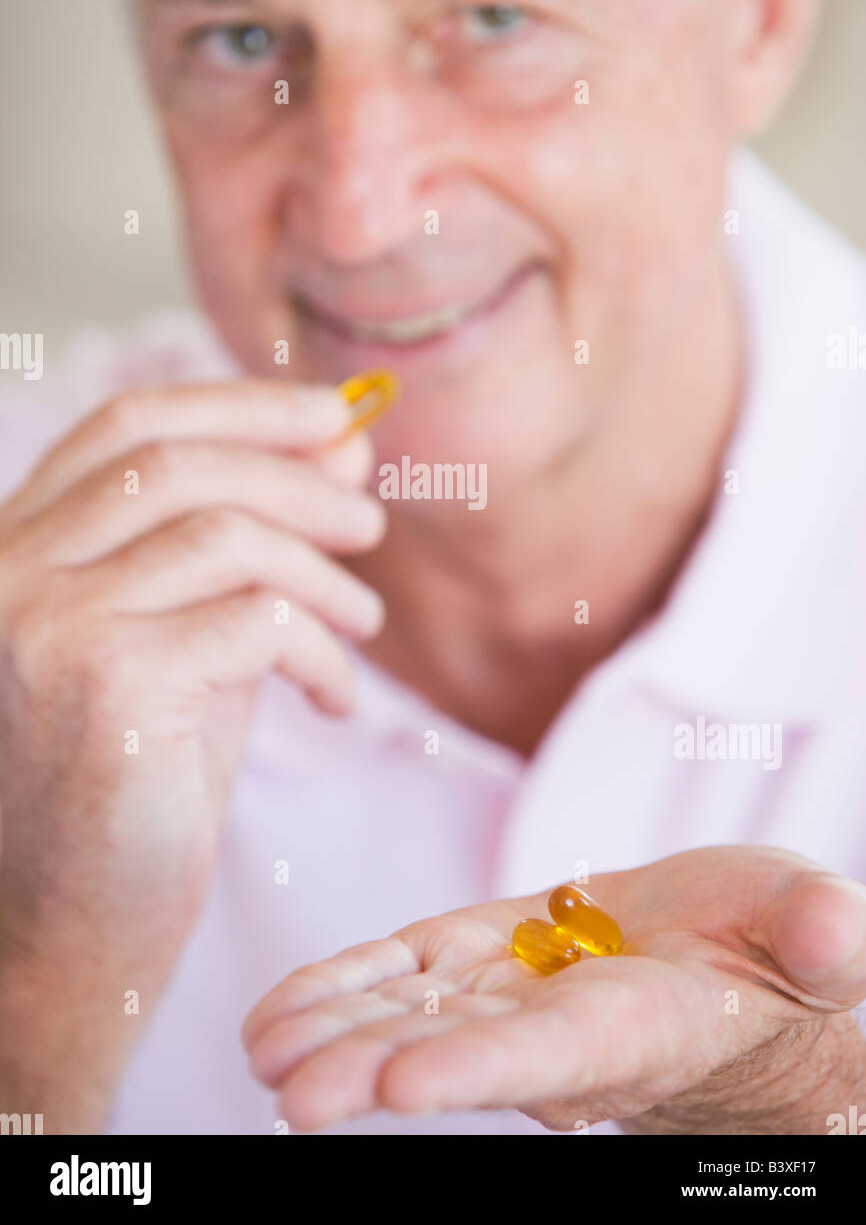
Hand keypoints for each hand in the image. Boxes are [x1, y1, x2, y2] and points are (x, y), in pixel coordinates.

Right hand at [0, 379, 384, 1128]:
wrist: (68, 936)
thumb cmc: (131, 788)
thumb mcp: (194, 638)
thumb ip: (254, 543)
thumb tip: (346, 449)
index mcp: (17, 549)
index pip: (126, 426)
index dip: (240, 406)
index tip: (336, 417)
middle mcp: (10, 572)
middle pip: (179, 464)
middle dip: (297, 476)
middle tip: (369, 523)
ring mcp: (47, 623)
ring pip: (226, 534)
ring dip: (324, 572)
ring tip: (364, 620)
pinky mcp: (107, 682)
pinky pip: (259, 619)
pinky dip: (323, 647)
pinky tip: (335, 699)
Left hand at [243, 846, 865, 1133]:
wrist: (729, 953)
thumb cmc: (784, 949)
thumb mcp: (814, 927)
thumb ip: (819, 930)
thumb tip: (831, 931)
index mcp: (641, 1023)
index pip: (555, 1053)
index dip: (482, 1067)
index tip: (405, 1087)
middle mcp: (561, 1026)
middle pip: (458, 1050)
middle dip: (374, 1071)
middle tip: (289, 1092)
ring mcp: (512, 990)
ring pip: (414, 1013)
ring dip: (337, 1030)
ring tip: (262, 1049)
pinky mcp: (486, 951)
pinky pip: (407, 971)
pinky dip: (348, 985)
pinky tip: (283, 1010)